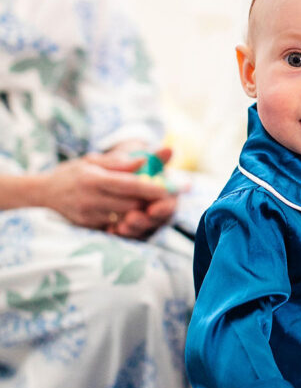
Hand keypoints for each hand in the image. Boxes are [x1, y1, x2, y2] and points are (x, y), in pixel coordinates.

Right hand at [41, 147, 174, 234]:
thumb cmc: (71, 173)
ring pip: (126, 217)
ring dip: (141, 210)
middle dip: (150, 201)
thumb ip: (119, 162)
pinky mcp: (88, 227)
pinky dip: (126, 219)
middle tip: (165, 195)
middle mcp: (90, 199)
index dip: (153, 188)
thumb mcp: (92, 160)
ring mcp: (89, 216)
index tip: (171, 188)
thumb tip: (144, 161)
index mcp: (94, 178)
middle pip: (132, 204)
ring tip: (149, 202)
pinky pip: (115, 225)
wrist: (42, 194)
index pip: (130, 185)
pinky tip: (130, 212)